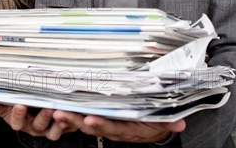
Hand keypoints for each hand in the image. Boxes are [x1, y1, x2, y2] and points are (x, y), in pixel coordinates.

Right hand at [0, 102, 77, 140]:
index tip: (19, 104)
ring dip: (58, 123)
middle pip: (38, 126)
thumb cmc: (24, 106)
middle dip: (42, 116)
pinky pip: (69, 128)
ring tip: (61, 111)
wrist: (40, 108)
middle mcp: (36, 128)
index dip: (18, 115)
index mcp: (21, 123)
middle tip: (47, 107)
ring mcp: (50, 129)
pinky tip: (74, 112)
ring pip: (54, 130)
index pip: (17, 122)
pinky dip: (72, 122)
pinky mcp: (65, 127)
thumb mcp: (8, 106)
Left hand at [52, 111, 185, 142]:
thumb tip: (179, 123)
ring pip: (84, 122)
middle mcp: (113, 128)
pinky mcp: (100, 118)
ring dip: (69, 118)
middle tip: (61, 114)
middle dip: (76, 121)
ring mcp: (105, 124)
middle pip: (92, 125)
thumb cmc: (154, 121)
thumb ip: (169, 122)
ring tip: (55, 112)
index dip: (101, 124)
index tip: (90, 120)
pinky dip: (72, 114)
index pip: (113, 127)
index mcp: (127, 128)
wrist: (152, 129)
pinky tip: (59, 107)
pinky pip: (84, 117)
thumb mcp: (164, 122)